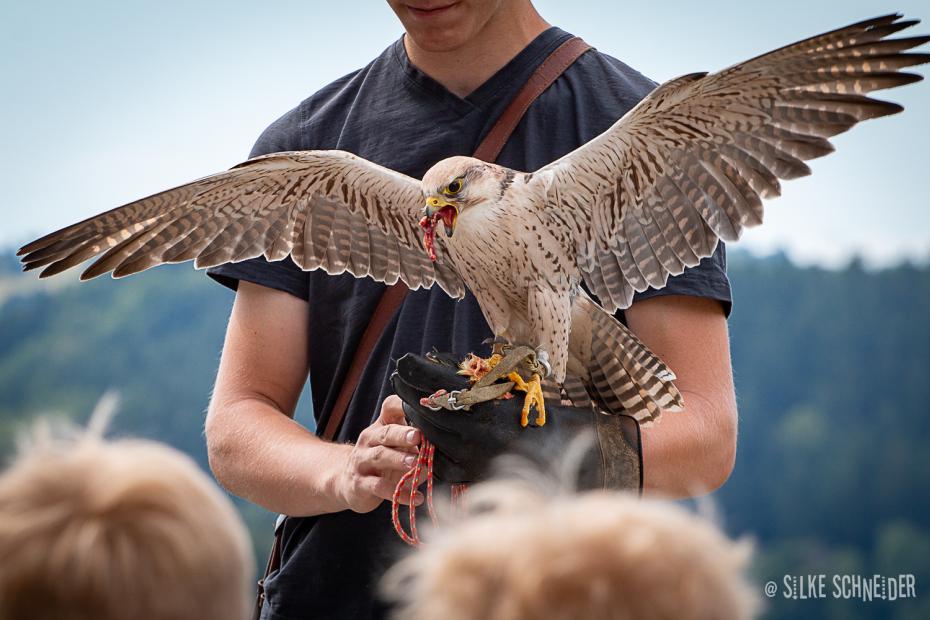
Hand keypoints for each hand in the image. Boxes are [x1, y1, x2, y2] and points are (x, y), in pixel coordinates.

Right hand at [334, 395, 423, 512]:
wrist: (348, 483)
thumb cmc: (382, 461)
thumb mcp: (396, 448)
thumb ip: (415, 447)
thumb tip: (441, 452)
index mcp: (381, 426)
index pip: (390, 408)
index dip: (402, 405)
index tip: (420, 407)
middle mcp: (369, 440)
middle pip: (386, 433)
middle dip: (402, 434)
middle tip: (418, 437)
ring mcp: (362, 461)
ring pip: (380, 456)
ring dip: (399, 460)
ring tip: (416, 464)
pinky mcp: (360, 484)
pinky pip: (379, 487)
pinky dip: (399, 493)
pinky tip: (416, 497)